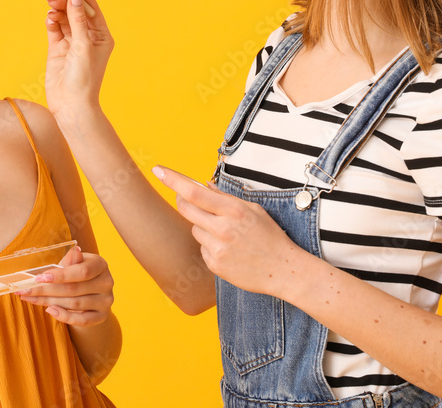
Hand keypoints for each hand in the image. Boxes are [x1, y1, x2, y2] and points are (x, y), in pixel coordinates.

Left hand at [17, 245, 114, 326]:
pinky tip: (49, 310)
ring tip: (31, 298)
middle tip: (25, 290)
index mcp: (100, 264)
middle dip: (46, 290)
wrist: (92, 293)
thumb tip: (74, 251)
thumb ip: (70, 261)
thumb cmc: (77, 274)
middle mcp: (107, 282)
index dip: (60, 276)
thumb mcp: (73, 264)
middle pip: (74, 289)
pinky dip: (64, 317)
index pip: (82, 272)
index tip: (39, 278)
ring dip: (49, 302)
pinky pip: (82, 320)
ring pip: (74, 305)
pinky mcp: (102, 316)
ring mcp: (106, 301)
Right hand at [43, 0, 113, 124]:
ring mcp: (72, 43)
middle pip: (75, 9)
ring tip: (50, 6)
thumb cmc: (84, 79)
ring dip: (56, 9)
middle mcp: (88, 37)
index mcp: (102, 35)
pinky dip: (51, 21)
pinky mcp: (58, 49)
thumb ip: (77, 18)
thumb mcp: (82, 45)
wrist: (71, 106)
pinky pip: (54, 29)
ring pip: (63, 18)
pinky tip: (48, 19)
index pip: (90, 6)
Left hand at [153, 165, 299, 296]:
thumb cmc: (271, 237)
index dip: (173, 180)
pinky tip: (229, 249)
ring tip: (227, 233)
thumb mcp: (253, 210)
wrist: (283, 271)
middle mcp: (222, 229)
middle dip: (183, 201)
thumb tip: (204, 185)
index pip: (195, 192)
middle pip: (185, 209)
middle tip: (187, 198)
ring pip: (194, 229)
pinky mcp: (215, 265)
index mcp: (233, 210)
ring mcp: (217, 248)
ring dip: (202, 226)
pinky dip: (210, 245)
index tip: (158, 170)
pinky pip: (202, 248)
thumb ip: (226, 198)